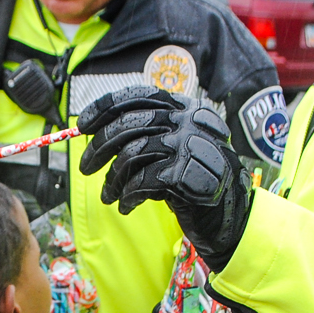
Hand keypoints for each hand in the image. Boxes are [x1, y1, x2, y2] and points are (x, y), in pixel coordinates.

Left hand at [78, 86, 251, 269]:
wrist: (231, 216)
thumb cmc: (195, 182)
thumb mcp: (173, 150)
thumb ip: (146, 136)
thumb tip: (97, 133)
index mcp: (186, 108)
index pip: (138, 96)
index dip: (105, 107)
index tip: (82, 125)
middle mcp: (189, 121)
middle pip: (129, 124)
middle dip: (99, 147)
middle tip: (85, 167)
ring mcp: (189, 145)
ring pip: (131, 154)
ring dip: (112, 179)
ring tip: (108, 195)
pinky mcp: (185, 173)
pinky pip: (141, 181)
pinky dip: (128, 195)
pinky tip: (126, 206)